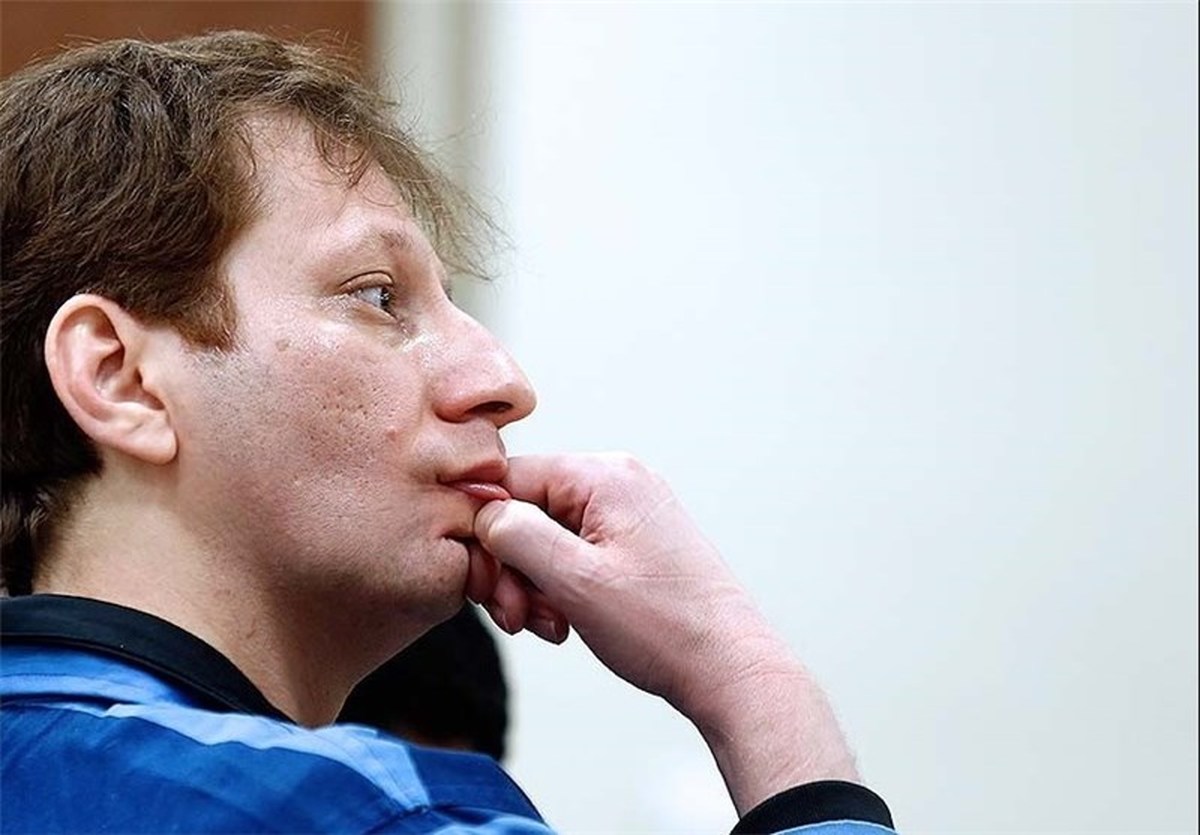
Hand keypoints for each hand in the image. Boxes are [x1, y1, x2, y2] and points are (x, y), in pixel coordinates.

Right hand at [470, 453, 858, 813]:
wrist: (728, 669)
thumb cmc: (665, 627)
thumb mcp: (575, 580)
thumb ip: (516, 534)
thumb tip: (482, 510)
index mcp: (605, 476)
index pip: (509, 477)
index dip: (484, 530)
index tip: (484, 583)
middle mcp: (618, 482)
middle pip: (526, 511)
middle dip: (511, 569)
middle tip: (518, 618)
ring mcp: (628, 512)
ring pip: (546, 538)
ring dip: (533, 585)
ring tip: (551, 626)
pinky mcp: (633, 543)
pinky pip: (573, 554)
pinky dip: (559, 588)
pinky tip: (568, 623)